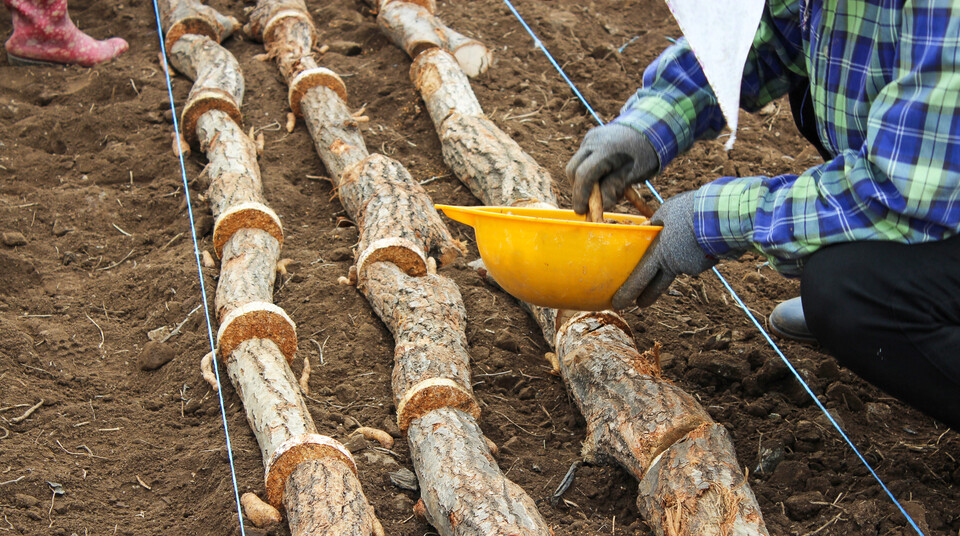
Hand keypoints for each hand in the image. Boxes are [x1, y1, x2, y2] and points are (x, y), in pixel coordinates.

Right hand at [566, 123, 658, 214]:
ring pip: (577, 164)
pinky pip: (583, 157)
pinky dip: (589, 170)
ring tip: (599, 190)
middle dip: (578, 189)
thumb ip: (615, 187)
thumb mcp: (633, 173)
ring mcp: (590, 137)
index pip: (584, 175)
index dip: (580, 195)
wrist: (650, 128)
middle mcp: (593, 141)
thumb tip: (602, 205)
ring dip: (584, 180)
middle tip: (586, 205)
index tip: (582, 211)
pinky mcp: (590, 137)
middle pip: (574, 169)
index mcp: (606, 150)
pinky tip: (602, 176)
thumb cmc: (644, 154)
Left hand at [612, 191, 717, 308]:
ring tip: (691, 233)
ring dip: (683, 254)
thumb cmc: (689, 210)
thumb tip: (648, 226)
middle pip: (659, 284)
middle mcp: (675, 264)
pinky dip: (699, 248)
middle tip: (641, 304)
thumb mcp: (666, 212)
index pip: (640, 277)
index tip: (619, 303)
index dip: (629, 292)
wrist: (721, 215)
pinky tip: (706, 234)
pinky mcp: (707, 264)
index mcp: (660, 253)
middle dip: (648, 295)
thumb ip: (655, 222)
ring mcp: (692, 266)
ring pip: (682, 262)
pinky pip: (699, 257)